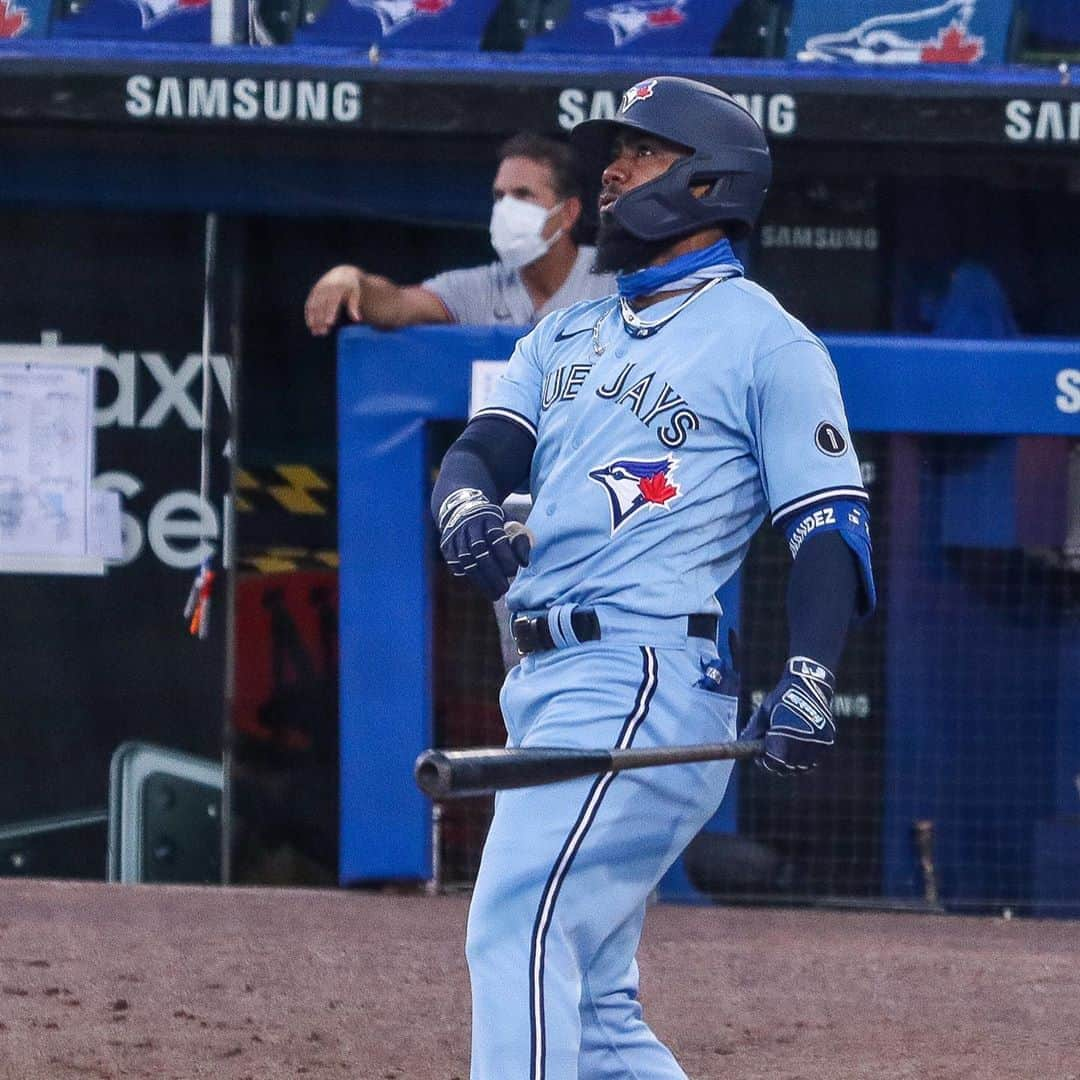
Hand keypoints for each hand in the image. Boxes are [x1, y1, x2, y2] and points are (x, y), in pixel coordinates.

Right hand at [304, 265, 364, 335]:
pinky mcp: (314, 292)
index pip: (333, 301)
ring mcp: (319, 289)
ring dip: (313, 319)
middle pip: (322, 305)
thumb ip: (354, 306)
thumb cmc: (351, 287)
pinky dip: (309, 314)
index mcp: (337, 287)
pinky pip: (309, 304)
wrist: (342, 273)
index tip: (329, 324)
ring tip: (315, 332)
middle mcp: (326, 287)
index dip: (330, 312)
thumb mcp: (355, 294)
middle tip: (321, 333)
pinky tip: (310, 324)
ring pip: (314, 306)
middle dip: (320, 319)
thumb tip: (357, 320)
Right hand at [437, 489, 530, 600]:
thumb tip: (524, 563)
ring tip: (495, 594)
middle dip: (493, 573)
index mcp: (489, 517)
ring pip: (466, 560)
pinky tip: (481, 584)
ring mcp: (455, 535)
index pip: (496, 537)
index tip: (514, 570)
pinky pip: (455, 564)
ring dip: (481, 580)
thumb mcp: (510, 522)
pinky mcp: (446, 545)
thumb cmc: (495, 522)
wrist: (463, 508)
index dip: (505, 556)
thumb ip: (520, 541)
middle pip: (479, 551)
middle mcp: (469, 524)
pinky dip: (468, 575)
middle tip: (504, 589)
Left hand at [740, 657, 835, 775]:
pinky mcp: (827, 741)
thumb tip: (744, 748)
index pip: (775, 760)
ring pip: (803, 765)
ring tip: (785, 754)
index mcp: (785, 730)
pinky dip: (805, 760)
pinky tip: (797, 752)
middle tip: (773, 758)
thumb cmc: (782, 697)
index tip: (763, 759)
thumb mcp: (764, 712)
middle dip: (779, 765)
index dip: (767, 762)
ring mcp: (818, 741)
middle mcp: (803, 738)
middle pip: (789, 766)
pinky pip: (814, 759)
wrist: (810, 685)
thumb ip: (754, 731)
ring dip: (793, 764)